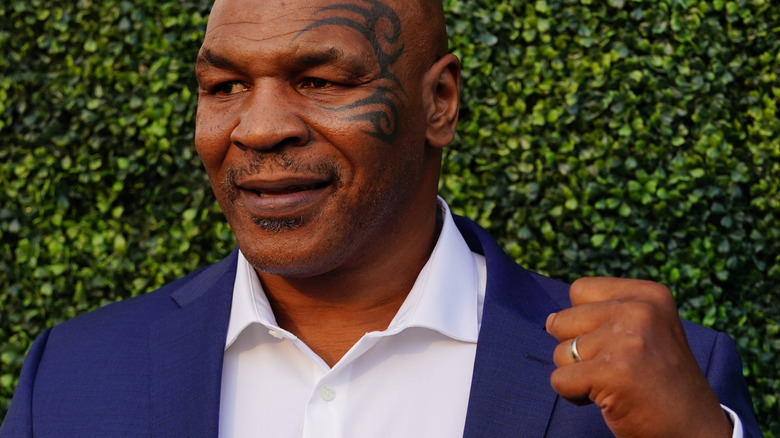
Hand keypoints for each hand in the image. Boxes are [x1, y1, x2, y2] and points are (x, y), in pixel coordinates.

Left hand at [545, 277, 732, 437]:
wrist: (697, 431)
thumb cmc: (660, 381)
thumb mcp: (645, 330)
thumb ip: (602, 315)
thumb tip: (549, 320)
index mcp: (649, 294)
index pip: (579, 290)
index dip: (586, 322)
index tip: (619, 343)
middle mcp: (639, 310)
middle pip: (563, 320)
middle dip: (579, 350)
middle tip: (617, 368)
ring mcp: (626, 340)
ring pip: (560, 352)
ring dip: (578, 374)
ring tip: (615, 383)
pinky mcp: (611, 372)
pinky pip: (560, 380)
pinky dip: (574, 395)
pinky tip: (609, 399)